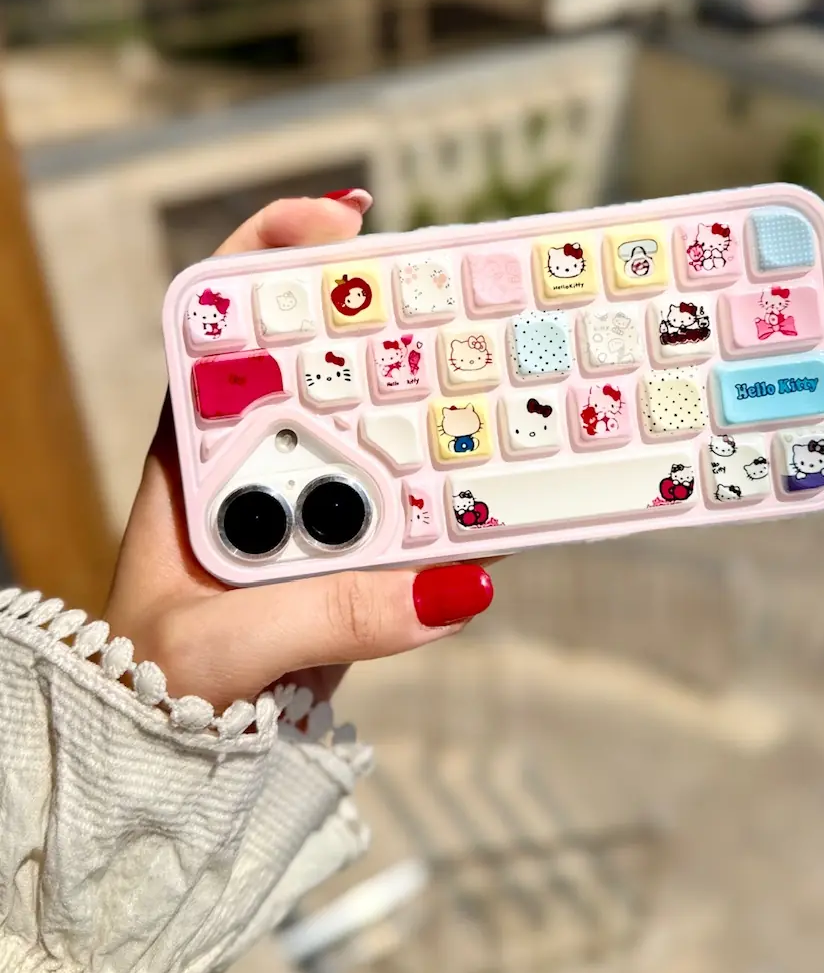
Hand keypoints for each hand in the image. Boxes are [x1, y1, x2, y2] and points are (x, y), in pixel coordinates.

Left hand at [104, 192, 493, 712]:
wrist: (184, 749)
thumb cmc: (163, 682)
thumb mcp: (227, 644)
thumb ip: (333, 615)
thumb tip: (456, 585)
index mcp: (200, 448)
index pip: (230, 321)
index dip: (278, 254)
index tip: (339, 223)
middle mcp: (264, 458)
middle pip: (332, 360)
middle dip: (395, 316)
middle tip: (462, 283)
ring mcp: (317, 502)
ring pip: (387, 430)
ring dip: (443, 405)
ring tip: (507, 370)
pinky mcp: (358, 550)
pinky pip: (419, 509)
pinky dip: (464, 495)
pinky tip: (511, 482)